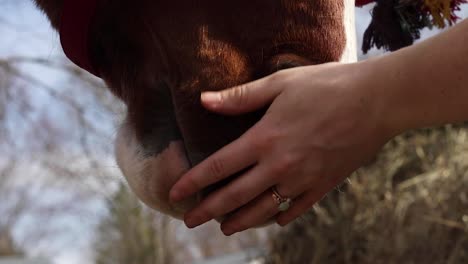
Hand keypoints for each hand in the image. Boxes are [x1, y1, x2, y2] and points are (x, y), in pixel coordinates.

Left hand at [170, 61, 392, 234]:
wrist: (377, 100)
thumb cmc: (327, 85)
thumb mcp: (280, 83)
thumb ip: (240, 97)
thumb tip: (205, 100)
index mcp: (264, 138)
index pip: (218, 166)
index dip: (192, 182)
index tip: (176, 194)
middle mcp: (279, 165)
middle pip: (235, 196)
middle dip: (209, 211)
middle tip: (190, 221)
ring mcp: (303, 179)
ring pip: (263, 210)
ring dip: (241, 221)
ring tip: (225, 228)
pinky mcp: (325, 185)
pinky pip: (297, 209)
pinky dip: (281, 217)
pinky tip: (273, 220)